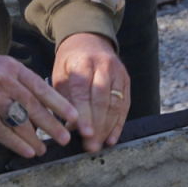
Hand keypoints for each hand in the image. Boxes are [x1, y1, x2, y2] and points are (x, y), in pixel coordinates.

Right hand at [0, 48, 77, 158]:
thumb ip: (15, 79)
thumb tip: (35, 100)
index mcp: (11, 67)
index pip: (41, 87)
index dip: (59, 103)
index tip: (73, 117)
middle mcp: (4, 80)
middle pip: (34, 105)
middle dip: (52, 124)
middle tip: (64, 138)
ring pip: (19, 120)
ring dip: (34, 137)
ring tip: (43, 149)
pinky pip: (1, 130)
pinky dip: (15, 143)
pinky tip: (26, 151)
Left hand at [50, 32, 128, 152]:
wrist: (89, 39)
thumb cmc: (71, 63)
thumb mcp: (61, 74)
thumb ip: (64, 98)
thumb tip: (71, 126)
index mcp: (82, 63)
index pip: (83, 91)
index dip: (84, 114)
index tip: (83, 134)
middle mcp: (103, 66)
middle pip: (102, 100)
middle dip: (97, 125)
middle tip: (90, 146)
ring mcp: (118, 73)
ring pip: (116, 104)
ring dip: (108, 128)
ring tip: (99, 145)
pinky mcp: (126, 80)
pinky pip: (125, 105)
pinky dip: (119, 124)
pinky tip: (111, 138)